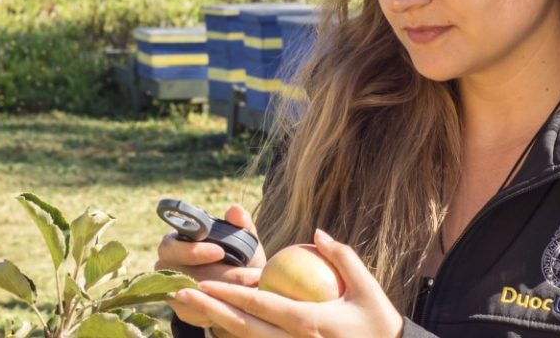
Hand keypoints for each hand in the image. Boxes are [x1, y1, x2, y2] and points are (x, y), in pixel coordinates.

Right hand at [159, 205, 265, 329]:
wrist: (242, 288)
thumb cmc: (239, 258)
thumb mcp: (243, 242)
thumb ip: (240, 225)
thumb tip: (235, 210)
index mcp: (176, 243)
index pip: (171, 246)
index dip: (193, 251)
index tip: (220, 252)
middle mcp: (167, 267)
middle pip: (177, 274)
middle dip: (213, 275)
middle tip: (245, 275)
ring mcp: (172, 291)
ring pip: (189, 295)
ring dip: (220, 293)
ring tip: (250, 288)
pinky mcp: (182, 310)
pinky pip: (195, 312)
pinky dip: (218, 307)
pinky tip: (239, 303)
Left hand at [173, 230, 402, 337]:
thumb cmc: (378, 323)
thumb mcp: (368, 288)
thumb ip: (342, 256)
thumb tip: (316, 233)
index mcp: (309, 323)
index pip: (261, 306)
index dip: (230, 294)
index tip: (205, 282)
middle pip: (243, 328)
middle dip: (209, 310)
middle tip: (180, 294)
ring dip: (216, 324)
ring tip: (189, 307)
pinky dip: (238, 336)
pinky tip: (218, 322)